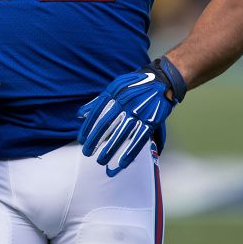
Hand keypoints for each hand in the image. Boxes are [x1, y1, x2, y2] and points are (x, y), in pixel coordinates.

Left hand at [78, 57, 186, 176]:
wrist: (162, 81)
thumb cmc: (135, 85)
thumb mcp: (114, 87)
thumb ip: (97, 102)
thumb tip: (80, 114)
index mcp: (114, 95)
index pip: (97, 114)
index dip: (88, 128)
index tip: (81, 140)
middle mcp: (125, 104)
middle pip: (106, 125)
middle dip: (95, 141)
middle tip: (87, 152)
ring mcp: (139, 113)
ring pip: (121, 134)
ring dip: (110, 150)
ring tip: (101, 161)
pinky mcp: (151, 121)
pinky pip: (139, 139)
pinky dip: (131, 152)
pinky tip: (122, 163)